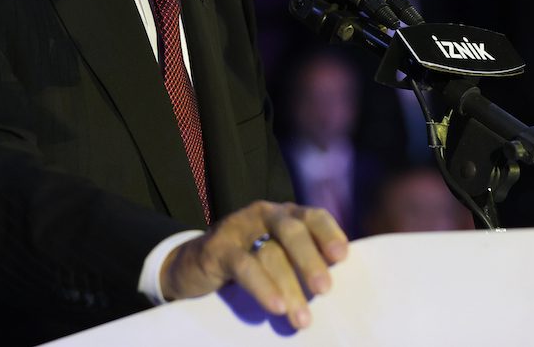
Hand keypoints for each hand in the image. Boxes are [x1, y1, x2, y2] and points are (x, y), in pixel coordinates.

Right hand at [160, 200, 347, 329]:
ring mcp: (239, 228)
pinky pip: (244, 265)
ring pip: (269, 253)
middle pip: (293, 231)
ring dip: (289, 286)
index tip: (343, 256)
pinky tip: (276, 306)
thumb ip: (301, 261)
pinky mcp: (218, 248)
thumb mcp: (276, 255)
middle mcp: (264, 214)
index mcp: (285, 214)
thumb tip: (336, 287)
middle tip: (325, 289)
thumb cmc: (246, 262)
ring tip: (302, 319)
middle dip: (310, 260)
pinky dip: (262, 286)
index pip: (313, 216)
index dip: (329, 232)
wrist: (191, 265)